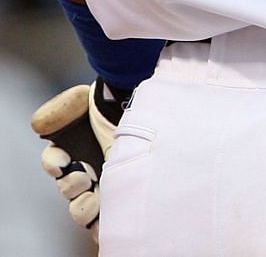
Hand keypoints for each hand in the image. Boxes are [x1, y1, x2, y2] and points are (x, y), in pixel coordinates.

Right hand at [32, 79, 130, 241]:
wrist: (164, 115)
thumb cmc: (128, 105)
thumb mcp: (95, 99)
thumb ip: (67, 106)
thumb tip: (42, 123)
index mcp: (77, 147)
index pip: (53, 160)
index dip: (54, 163)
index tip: (62, 162)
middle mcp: (87, 169)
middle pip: (67, 188)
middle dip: (71, 185)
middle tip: (84, 178)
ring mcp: (105, 186)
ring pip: (81, 210)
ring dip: (83, 207)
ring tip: (95, 198)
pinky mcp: (121, 201)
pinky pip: (103, 224)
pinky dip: (100, 225)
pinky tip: (107, 219)